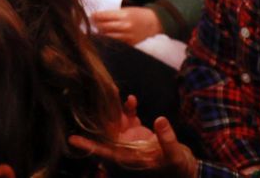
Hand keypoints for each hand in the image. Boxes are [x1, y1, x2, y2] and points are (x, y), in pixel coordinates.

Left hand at [68, 96, 196, 176]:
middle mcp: (126, 149)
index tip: (72, 139)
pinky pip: (128, 118)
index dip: (89, 146)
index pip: (105, 152)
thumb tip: (160, 120)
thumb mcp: (175, 156)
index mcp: (130, 160)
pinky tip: (131, 100)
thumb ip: (167, 139)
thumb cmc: (179, 169)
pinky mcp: (138, 133)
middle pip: (107, 132)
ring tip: (110, 90)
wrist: (186, 168)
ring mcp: (131, 140)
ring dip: (113, 108)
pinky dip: (128, 108)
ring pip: (116, 122)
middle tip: (91, 98)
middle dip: (99, 116)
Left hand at [91, 6, 164, 44]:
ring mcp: (128, 36)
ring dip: (101, 33)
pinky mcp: (130, 43)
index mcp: (124, 15)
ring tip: (96, 30)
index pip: (104, 16)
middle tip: (91, 23)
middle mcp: (125, 26)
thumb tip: (99, 17)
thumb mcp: (127, 10)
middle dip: (96, 24)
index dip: (95, 16)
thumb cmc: (140, 14)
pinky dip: (110, 40)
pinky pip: (116, 42)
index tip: (91, 16)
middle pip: (104, 27)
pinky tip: (106, 37)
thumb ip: (115, 14)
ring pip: (108, 36)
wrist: (156, 23)